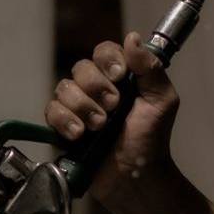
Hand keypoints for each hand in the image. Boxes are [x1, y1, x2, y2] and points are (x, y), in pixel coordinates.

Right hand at [44, 32, 179, 212]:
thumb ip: (149, 68)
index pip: (104, 51)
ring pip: (64, 88)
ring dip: (83, 107)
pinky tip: (80, 135)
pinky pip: (51, 111)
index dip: (108, 60)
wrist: (136, 176)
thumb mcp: (161, 100)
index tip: (119, 76)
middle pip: (81, 68)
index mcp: (120, 77)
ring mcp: (77, 107)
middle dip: (97, 88)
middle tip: (114, 108)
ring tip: (100, 127)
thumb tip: (132, 37)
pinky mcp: (63, 127)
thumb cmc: (152, 139)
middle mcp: (96, 87)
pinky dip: (65, 121)